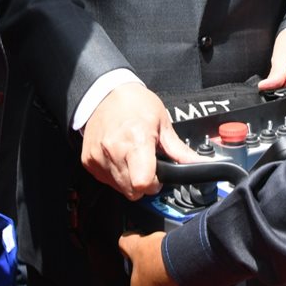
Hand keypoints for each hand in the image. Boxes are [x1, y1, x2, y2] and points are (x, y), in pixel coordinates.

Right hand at [81, 83, 199, 199]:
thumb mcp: (162, 122)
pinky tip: (119, 157)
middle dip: (143, 183)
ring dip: (129, 179)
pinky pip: (107, 180)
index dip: (154, 184)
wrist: (105, 93)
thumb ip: (178, 149)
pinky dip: (115, 174)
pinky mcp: (88, 161)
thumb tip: (197, 164)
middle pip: (132, 191)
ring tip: (132, 157)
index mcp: (136, 140)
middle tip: (146, 164)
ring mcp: (98, 158)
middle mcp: (114, 151)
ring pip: (119, 188)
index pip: (143, 183)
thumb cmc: (135, 104)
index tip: (157, 175)